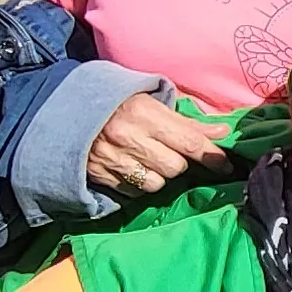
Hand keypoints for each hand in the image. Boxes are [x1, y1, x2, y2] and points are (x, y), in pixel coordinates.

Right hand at [86, 94, 229, 198]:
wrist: (65, 110)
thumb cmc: (117, 102)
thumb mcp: (150, 99)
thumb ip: (186, 119)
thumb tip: (221, 132)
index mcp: (144, 113)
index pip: (189, 141)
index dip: (211, 155)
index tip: (226, 165)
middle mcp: (129, 138)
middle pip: (175, 166)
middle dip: (179, 162)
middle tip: (170, 150)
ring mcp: (113, 160)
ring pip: (157, 183)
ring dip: (160, 175)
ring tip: (149, 158)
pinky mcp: (100, 176)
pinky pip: (135, 192)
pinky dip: (140, 183)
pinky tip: (133, 167)